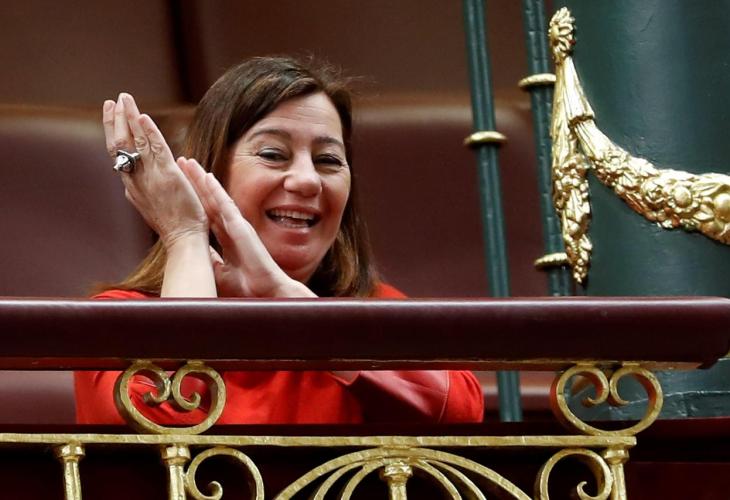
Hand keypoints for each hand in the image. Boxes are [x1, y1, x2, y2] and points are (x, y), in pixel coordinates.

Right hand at [102, 93, 207, 248]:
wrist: (183, 241)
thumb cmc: (174, 227)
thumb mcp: (152, 206)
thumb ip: (145, 190)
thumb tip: (139, 180)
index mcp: (134, 186)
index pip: (119, 154)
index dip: (113, 132)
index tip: (111, 113)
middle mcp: (137, 180)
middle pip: (120, 144)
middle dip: (116, 120)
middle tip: (114, 100)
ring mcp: (151, 177)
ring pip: (135, 142)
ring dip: (128, 118)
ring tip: (124, 98)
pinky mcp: (168, 176)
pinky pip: (155, 149)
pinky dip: (148, 131)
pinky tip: (142, 116)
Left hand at [179, 158, 315, 297]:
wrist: (267, 292)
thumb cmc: (249, 286)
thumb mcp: (220, 273)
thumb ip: (209, 261)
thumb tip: (191, 256)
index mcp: (227, 239)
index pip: (207, 215)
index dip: (195, 201)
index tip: (182, 188)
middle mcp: (232, 228)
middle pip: (209, 201)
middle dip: (195, 183)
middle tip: (181, 166)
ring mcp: (237, 225)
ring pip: (216, 198)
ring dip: (202, 180)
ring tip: (189, 164)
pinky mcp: (242, 227)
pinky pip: (227, 205)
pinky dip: (216, 190)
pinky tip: (207, 177)